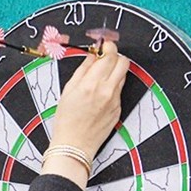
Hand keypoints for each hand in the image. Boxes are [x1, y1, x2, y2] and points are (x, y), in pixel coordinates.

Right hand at [41, 42, 129, 183]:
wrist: (74, 145)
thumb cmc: (67, 121)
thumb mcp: (68, 91)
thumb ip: (83, 70)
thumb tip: (92, 57)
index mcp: (92, 83)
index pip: (110, 55)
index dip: (108, 47)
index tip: (105, 46)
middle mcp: (107, 90)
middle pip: (123, 62)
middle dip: (115, 57)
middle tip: (106, 59)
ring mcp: (115, 100)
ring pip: (122, 76)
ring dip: (114, 72)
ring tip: (100, 79)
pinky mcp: (118, 109)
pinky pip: (119, 91)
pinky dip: (112, 88)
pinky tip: (99, 96)